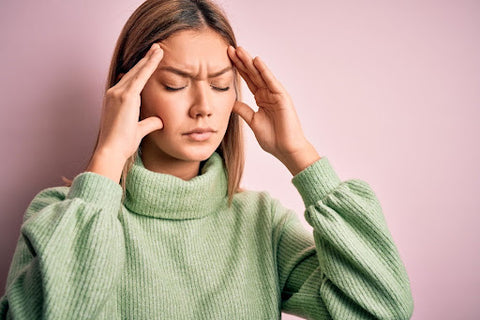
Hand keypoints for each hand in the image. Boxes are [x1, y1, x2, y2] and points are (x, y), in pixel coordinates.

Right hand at [95, 43, 163, 162]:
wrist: (112, 150)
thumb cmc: (122, 144)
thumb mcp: (138, 130)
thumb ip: (149, 123)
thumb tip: (159, 121)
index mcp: (115, 100)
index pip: (130, 80)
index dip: (140, 70)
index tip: (148, 60)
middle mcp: (114, 93)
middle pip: (133, 72)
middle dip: (145, 60)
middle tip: (156, 48)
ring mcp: (118, 93)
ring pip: (137, 71)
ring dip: (148, 58)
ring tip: (159, 48)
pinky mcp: (125, 96)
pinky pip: (140, 76)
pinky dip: (149, 64)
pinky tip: (157, 56)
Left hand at [227, 46, 319, 172]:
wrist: (286, 150)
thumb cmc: (273, 139)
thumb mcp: (253, 122)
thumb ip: (243, 110)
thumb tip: (231, 102)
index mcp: (261, 99)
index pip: (247, 80)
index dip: (237, 69)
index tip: (226, 58)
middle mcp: (268, 94)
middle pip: (252, 74)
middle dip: (241, 61)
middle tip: (230, 48)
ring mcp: (276, 94)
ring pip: (261, 75)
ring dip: (250, 62)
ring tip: (240, 50)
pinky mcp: (282, 98)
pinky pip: (272, 82)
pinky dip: (265, 71)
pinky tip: (257, 61)